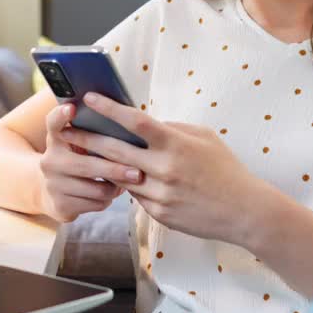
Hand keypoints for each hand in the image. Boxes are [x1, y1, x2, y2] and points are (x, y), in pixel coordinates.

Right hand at [38, 102, 140, 222]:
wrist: (48, 192)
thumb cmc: (75, 160)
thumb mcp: (75, 144)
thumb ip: (91, 133)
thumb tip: (126, 125)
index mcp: (56, 139)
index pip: (54, 122)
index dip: (62, 115)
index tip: (72, 108)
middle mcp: (50, 160)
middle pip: (86, 165)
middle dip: (115, 170)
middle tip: (138, 173)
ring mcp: (53, 184)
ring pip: (97, 189)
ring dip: (115, 188)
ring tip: (124, 183)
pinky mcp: (60, 205)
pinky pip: (96, 204)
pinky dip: (108, 200)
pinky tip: (109, 194)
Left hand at [57, 92, 278, 242]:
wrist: (245, 212)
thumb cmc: (226, 169)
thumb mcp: (204, 138)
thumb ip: (173, 129)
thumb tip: (146, 122)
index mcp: (175, 145)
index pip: (135, 122)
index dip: (109, 109)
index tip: (89, 98)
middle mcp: (164, 169)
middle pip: (115, 150)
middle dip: (88, 139)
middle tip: (67, 130)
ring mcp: (160, 194)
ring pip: (121, 176)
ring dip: (103, 164)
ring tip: (84, 152)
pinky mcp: (159, 213)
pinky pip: (136, 196)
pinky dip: (129, 185)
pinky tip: (121, 177)